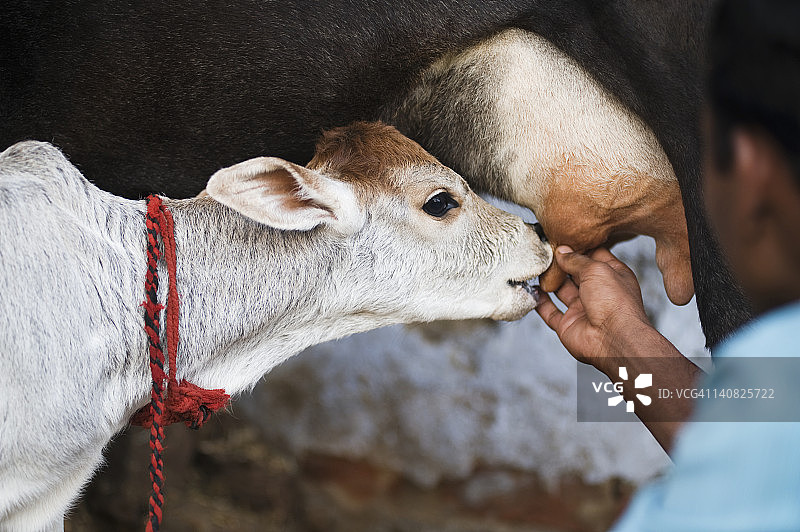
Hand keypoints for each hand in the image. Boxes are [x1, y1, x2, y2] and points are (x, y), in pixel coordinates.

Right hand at [536, 246, 652, 371]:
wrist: (613, 339)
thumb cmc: (614, 302)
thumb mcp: (596, 270)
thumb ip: (576, 260)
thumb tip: (562, 251)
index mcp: (612, 276)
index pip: (594, 256)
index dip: (579, 247)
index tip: (562, 237)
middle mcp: (598, 292)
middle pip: (575, 272)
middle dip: (561, 262)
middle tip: (544, 250)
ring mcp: (582, 309)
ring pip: (562, 291)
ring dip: (549, 280)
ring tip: (536, 266)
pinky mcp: (568, 324)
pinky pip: (550, 312)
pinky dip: (540, 302)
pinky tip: (532, 289)